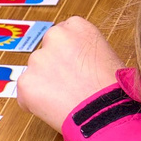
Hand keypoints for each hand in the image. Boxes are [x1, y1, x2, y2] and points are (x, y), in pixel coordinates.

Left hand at [18, 17, 123, 133]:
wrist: (107, 114)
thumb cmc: (115, 90)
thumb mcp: (109, 57)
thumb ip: (86, 51)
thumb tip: (77, 62)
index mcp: (76, 27)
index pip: (62, 35)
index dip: (68, 55)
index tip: (74, 68)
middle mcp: (54, 37)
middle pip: (47, 52)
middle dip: (54, 68)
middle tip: (69, 86)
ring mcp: (37, 59)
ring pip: (35, 73)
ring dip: (44, 85)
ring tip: (65, 101)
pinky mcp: (25, 82)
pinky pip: (26, 94)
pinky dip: (35, 103)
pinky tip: (55, 109)